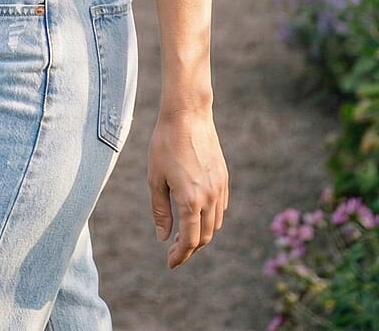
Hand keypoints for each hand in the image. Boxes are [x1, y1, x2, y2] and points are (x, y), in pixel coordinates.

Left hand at [148, 109, 228, 267]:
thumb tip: (163, 237)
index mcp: (190, 201)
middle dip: (190, 248)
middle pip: (205, 236)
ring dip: (202, 234)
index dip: (180, 255)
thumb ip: (160, 210)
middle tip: (175, 252)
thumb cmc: (165, 144)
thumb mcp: (155, 178)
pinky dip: (211, 218)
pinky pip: (220, 207)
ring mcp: (219, 187)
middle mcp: (209, 198)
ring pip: (215, 223)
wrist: (188, 115)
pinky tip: (197, 214)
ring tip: (185, 235)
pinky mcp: (223, 177)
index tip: (170, 262)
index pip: (190, 241)